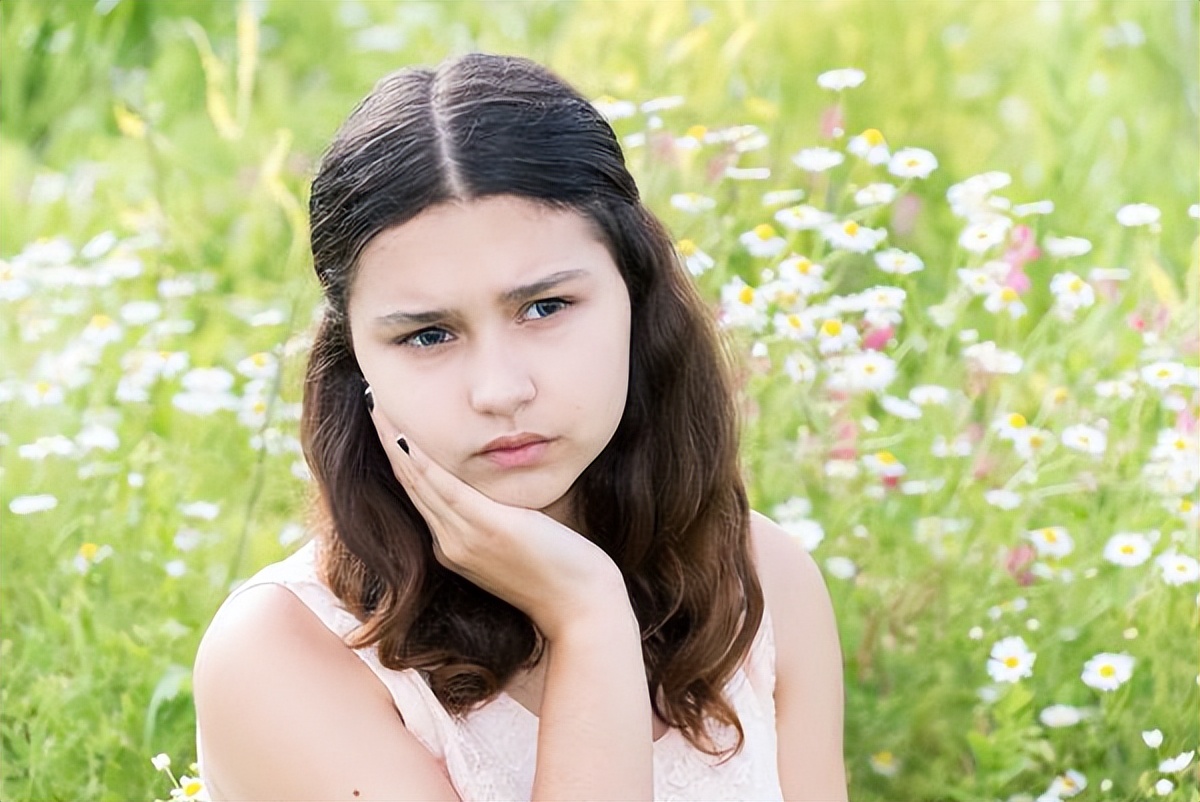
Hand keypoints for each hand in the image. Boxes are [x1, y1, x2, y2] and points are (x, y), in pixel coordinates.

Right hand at [366, 398, 627, 641]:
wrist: (580, 607)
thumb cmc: (560, 571)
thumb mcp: (518, 540)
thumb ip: (496, 518)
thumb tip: (492, 489)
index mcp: (453, 546)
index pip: (417, 492)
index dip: (398, 456)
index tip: (386, 422)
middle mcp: (449, 543)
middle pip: (409, 483)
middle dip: (387, 442)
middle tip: (370, 402)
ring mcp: (464, 538)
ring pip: (418, 481)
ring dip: (393, 442)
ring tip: (376, 407)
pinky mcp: (487, 528)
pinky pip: (444, 487)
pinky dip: (421, 460)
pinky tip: (404, 435)